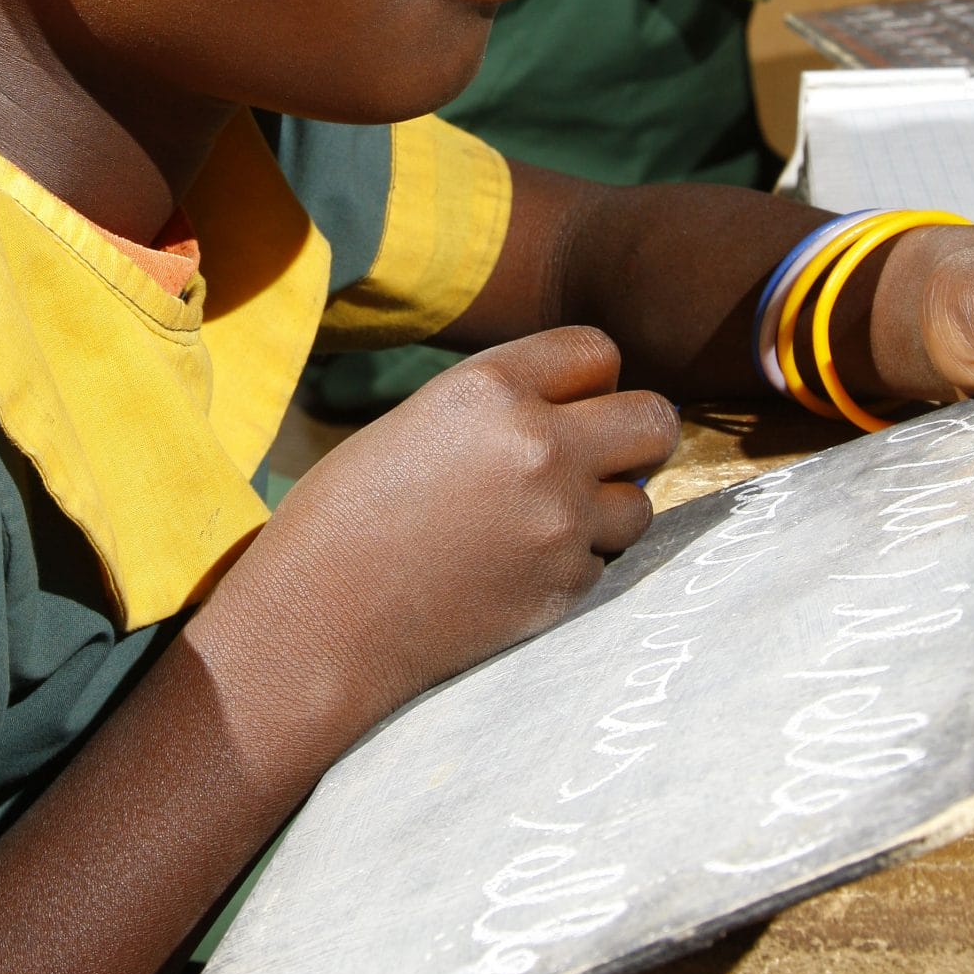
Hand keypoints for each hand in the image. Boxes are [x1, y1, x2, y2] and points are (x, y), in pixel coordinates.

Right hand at [194, 329, 678, 776]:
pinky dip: (574, 566)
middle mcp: (539, 445)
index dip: (589, 380)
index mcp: (490, 387)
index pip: (598, 352)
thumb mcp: (418, 422)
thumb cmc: (344, 516)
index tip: (570, 406)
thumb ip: (500, 407)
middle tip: (599, 460)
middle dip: (633, 437)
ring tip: (544, 525)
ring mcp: (560, 521)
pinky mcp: (566, 587)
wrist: (318, 621)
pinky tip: (516, 572)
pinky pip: (606, 563)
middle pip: (655, 419)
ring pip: (641, 502)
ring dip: (606, 510)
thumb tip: (574, 410)